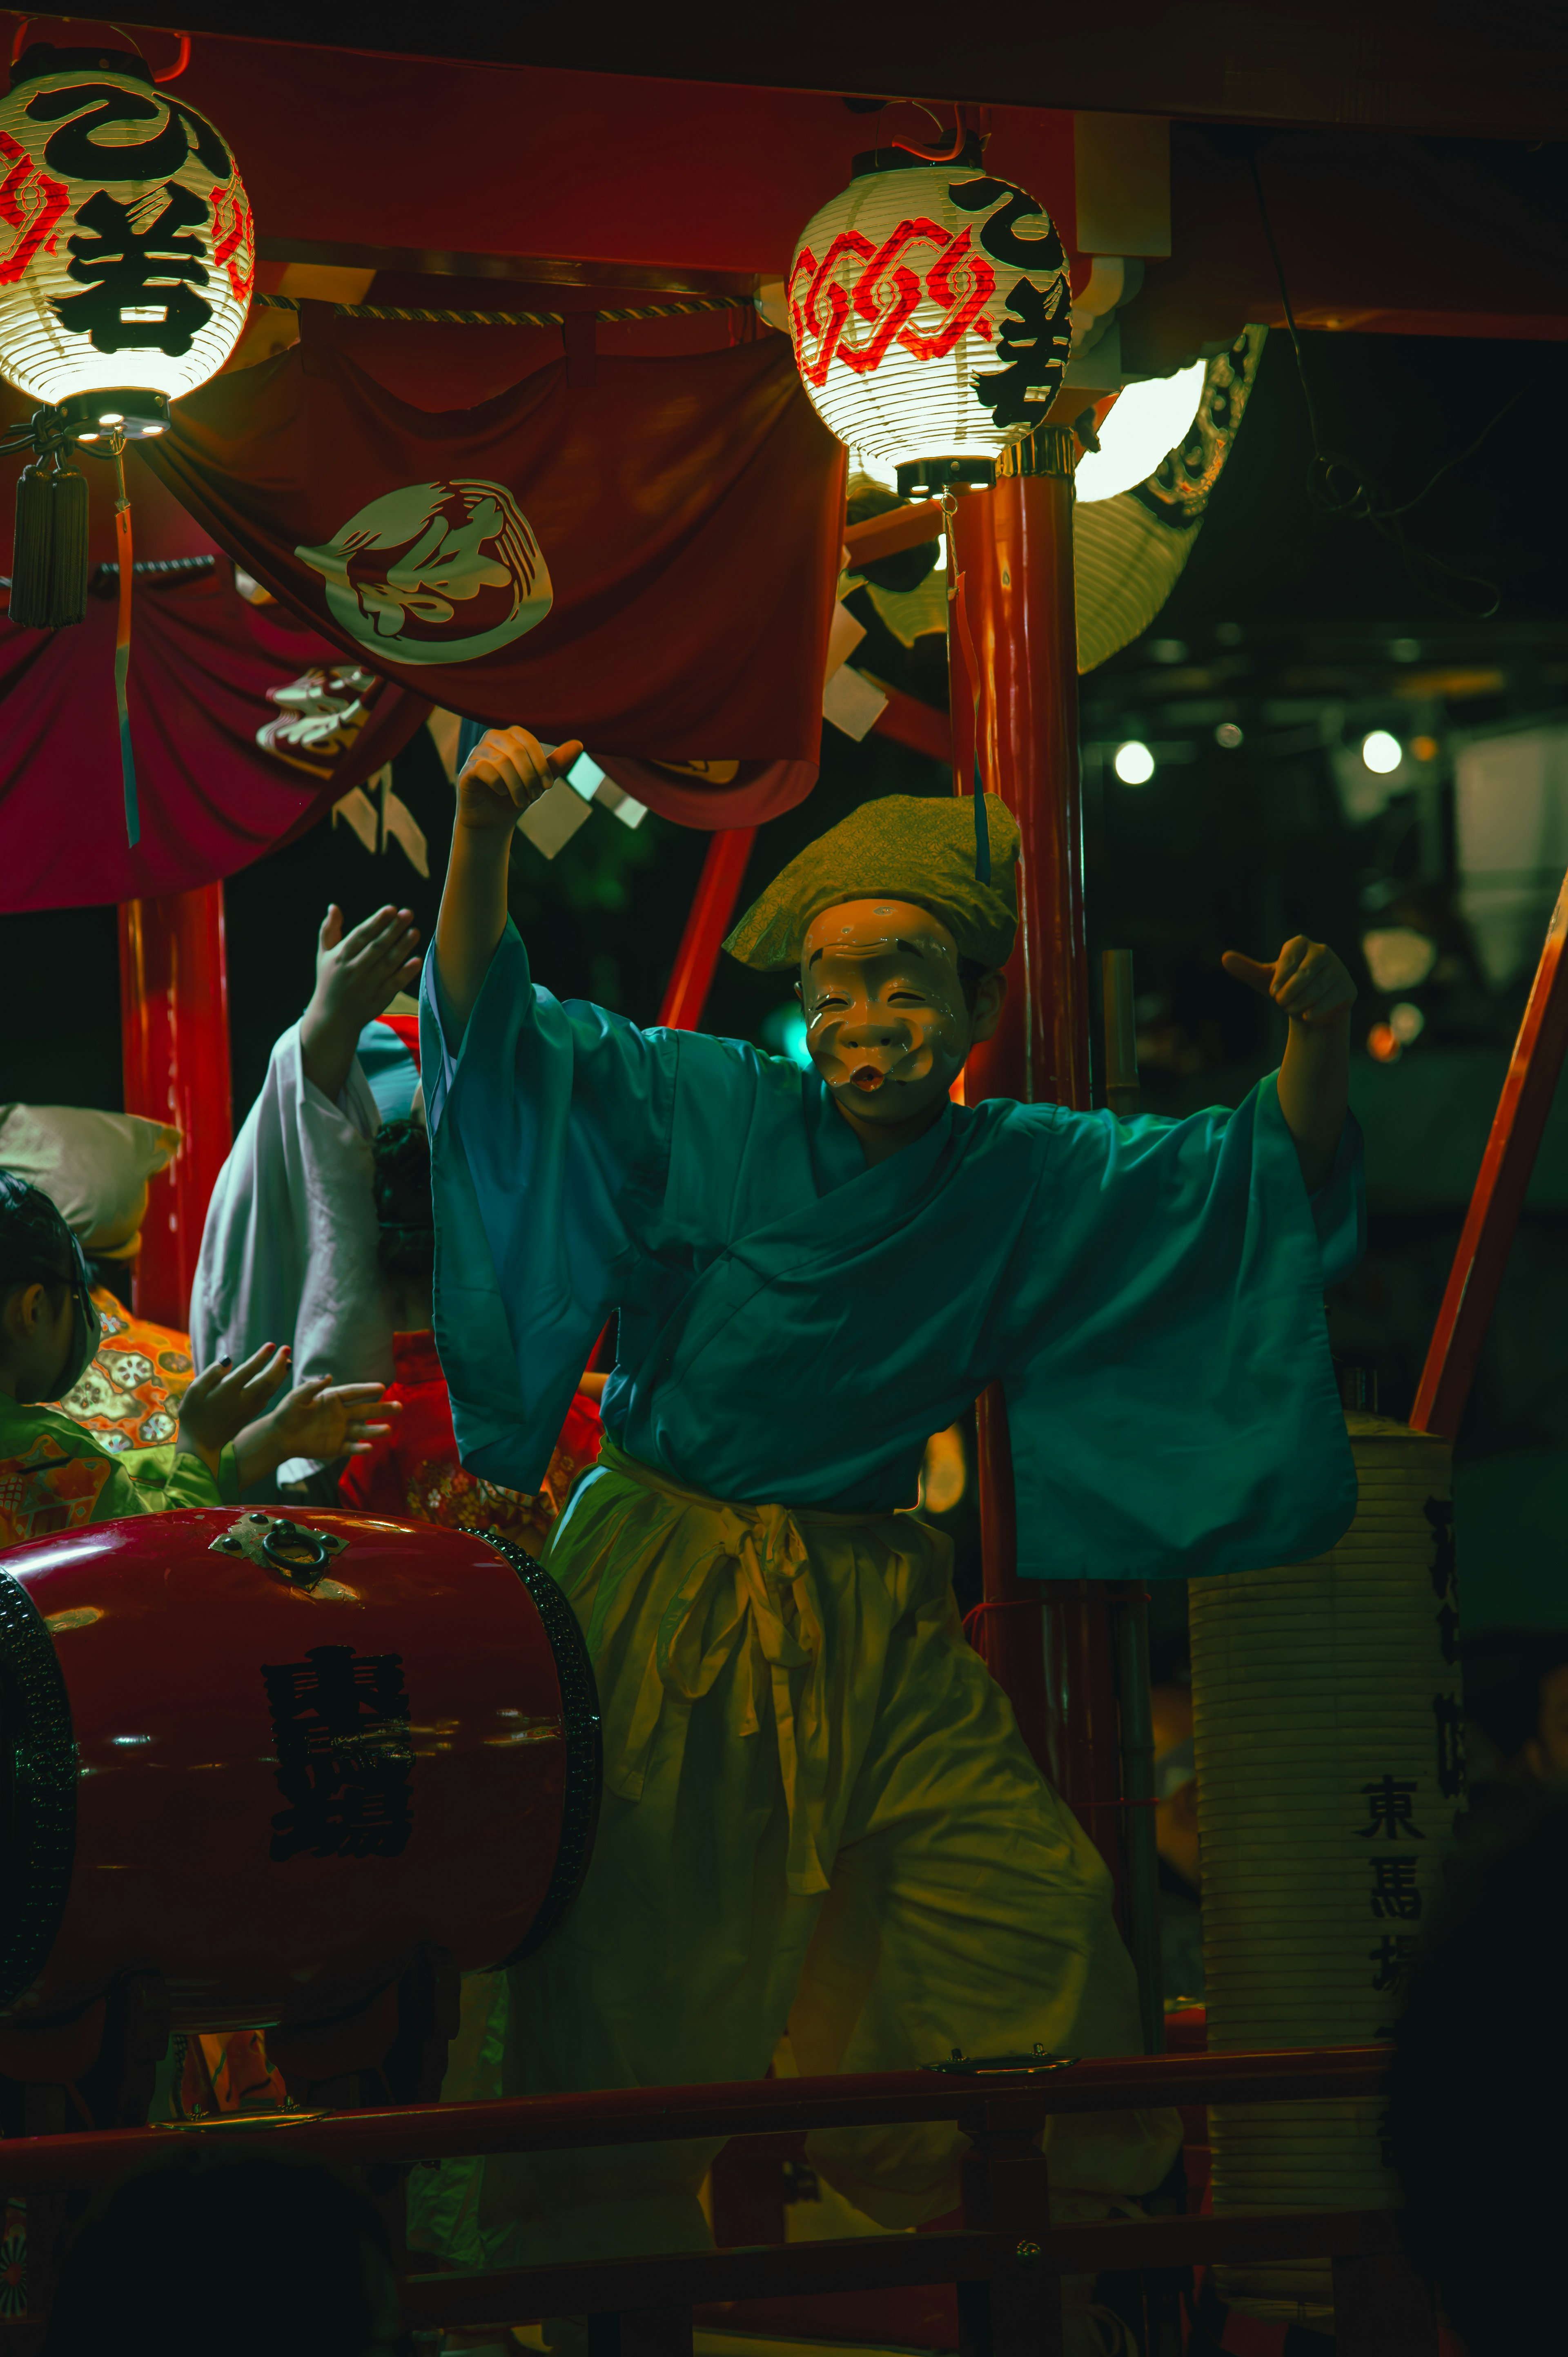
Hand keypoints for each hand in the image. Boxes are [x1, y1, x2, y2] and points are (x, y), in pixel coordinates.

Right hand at [176, 1342, 292, 1474]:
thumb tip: (228, 1360)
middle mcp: (243, 1401)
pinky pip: (267, 1398)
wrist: (201, 1446)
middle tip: (287, 1349)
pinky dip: (275, 1387)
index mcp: (227, 1392)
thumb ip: (210, 1375)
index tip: (272, 1345)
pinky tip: (277, 1380)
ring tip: (288, 1362)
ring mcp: (249, 1410)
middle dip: (278, 1363)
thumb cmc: (193, 1417)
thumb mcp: (193, 1393)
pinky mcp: (250, 1416)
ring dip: (281, 1375)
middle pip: (267, 1380)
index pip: (249, 1370)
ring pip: (270, 1390)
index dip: (261, 1357)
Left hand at [234, 1376, 399, 1488]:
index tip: (382, 1387)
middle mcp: (340, 1414)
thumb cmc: (287, 1412)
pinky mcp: (336, 1447)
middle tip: (399, 1407)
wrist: (279, 1436)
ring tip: (389, 1430)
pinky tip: (369, 1447)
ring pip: (362, 1430)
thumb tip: (329, 1376)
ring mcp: (340, 1431)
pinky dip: (360, 1448)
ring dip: (375, 1430)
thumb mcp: (297, 1397)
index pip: (353, 1392)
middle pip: (365, 1410)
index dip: (367, 1389)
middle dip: (382, 1409)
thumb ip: (312, 1387)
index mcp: (332, 1398)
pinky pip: (351, 1447)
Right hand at [299, 902, 421, 1098]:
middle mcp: (353, 970)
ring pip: (388, 964)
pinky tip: (417, 960)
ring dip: (403, 947)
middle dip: (393, 929)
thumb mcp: (323, 956)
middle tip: (408, 913)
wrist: (332, 1018)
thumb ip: (329, 930)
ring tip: (415, 931)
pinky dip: (406, 973)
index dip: (376, 921)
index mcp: (340, 957)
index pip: (361, 936)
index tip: (391, 909)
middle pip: (377, 947)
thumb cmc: (330, 981)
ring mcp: (367, 986)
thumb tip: (333, 906)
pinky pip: (394, 984)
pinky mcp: (379, 999)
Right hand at [456, 727, 583, 833]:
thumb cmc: (517, 794)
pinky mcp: (467, 770)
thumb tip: (579, 744)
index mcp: (510, 736)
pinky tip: (502, 793)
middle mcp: (491, 739)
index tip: (549, 786)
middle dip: (530, 776)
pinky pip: (484, 770)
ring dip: (517, 785)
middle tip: (536, 796)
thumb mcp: (540, 780)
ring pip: (502, 762)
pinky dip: (499, 785)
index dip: (541, 763)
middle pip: (516, 750)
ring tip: (522, 800)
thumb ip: (557, 762)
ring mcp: (476, 753)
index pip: (527, 740)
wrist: (493, 820)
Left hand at [1222, 937, 1355, 1029]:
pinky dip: (1315, 1011)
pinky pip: (1331, 1000)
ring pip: (1317, 988)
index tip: (1273, 991)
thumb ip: (1247, 969)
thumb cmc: (1286, 989)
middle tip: (1282, 1003)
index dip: (1280, 977)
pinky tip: (1307, 1016)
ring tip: (1293, 1009)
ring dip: (1300, 1004)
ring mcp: (1338, 969)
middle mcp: (1323, 952)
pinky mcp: (1348, 988)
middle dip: (1289, 994)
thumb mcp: (1265, 980)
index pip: (1289, 957)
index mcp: (1301, 944)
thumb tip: (1224, 957)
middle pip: (1304, 974)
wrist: (1311, 1010)